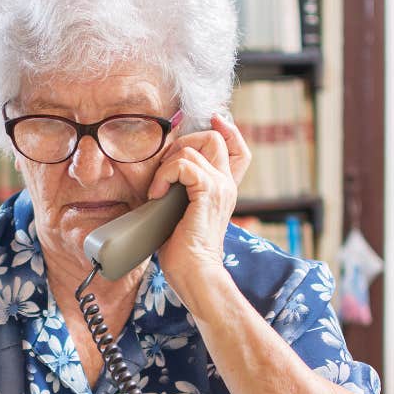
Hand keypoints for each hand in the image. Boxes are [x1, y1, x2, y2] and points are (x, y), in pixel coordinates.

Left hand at [148, 114, 250, 287]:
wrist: (195, 273)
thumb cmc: (183, 253)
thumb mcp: (180, 215)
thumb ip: (181, 193)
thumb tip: (159, 180)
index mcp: (223, 190)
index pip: (237, 149)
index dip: (226, 130)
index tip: (212, 120)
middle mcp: (227, 185)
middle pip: (214, 138)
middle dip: (182, 144)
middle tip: (164, 170)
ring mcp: (220, 187)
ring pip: (194, 147)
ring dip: (167, 165)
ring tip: (157, 190)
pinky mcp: (208, 192)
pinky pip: (184, 164)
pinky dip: (164, 175)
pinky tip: (156, 195)